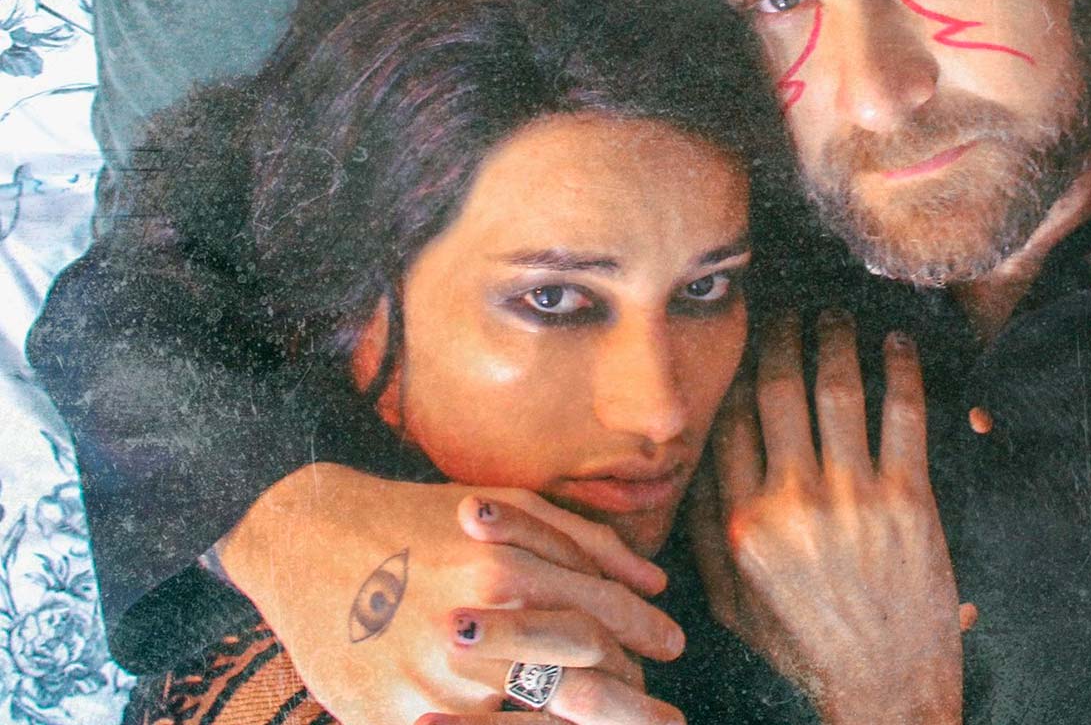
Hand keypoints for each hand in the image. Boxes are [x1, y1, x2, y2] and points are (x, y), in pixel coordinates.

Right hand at [218, 466, 683, 724]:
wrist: (302, 539)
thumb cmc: (417, 516)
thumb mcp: (506, 506)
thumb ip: (586, 541)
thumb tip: (655, 581)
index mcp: (504, 570)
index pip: (602, 617)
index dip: (646, 632)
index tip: (670, 643)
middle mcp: (470, 629)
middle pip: (583, 674)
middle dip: (631, 691)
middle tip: (655, 700)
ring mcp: (430, 684)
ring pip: (537, 715)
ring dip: (583, 713)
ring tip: (608, 709)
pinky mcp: (393, 718)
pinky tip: (538, 719)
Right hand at [690, 311, 961, 724]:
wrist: (882, 687)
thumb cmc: (805, 647)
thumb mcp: (733, 602)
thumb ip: (709, 532)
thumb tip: (694, 465)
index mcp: (743, 523)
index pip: (733, 420)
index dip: (741, 370)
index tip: (749, 343)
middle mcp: (791, 502)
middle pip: (780, 390)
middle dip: (784, 337)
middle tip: (792, 313)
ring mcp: (851, 497)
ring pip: (838, 388)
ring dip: (838, 339)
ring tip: (839, 317)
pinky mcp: (907, 499)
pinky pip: (903, 413)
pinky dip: (902, 368)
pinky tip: (899, 344)